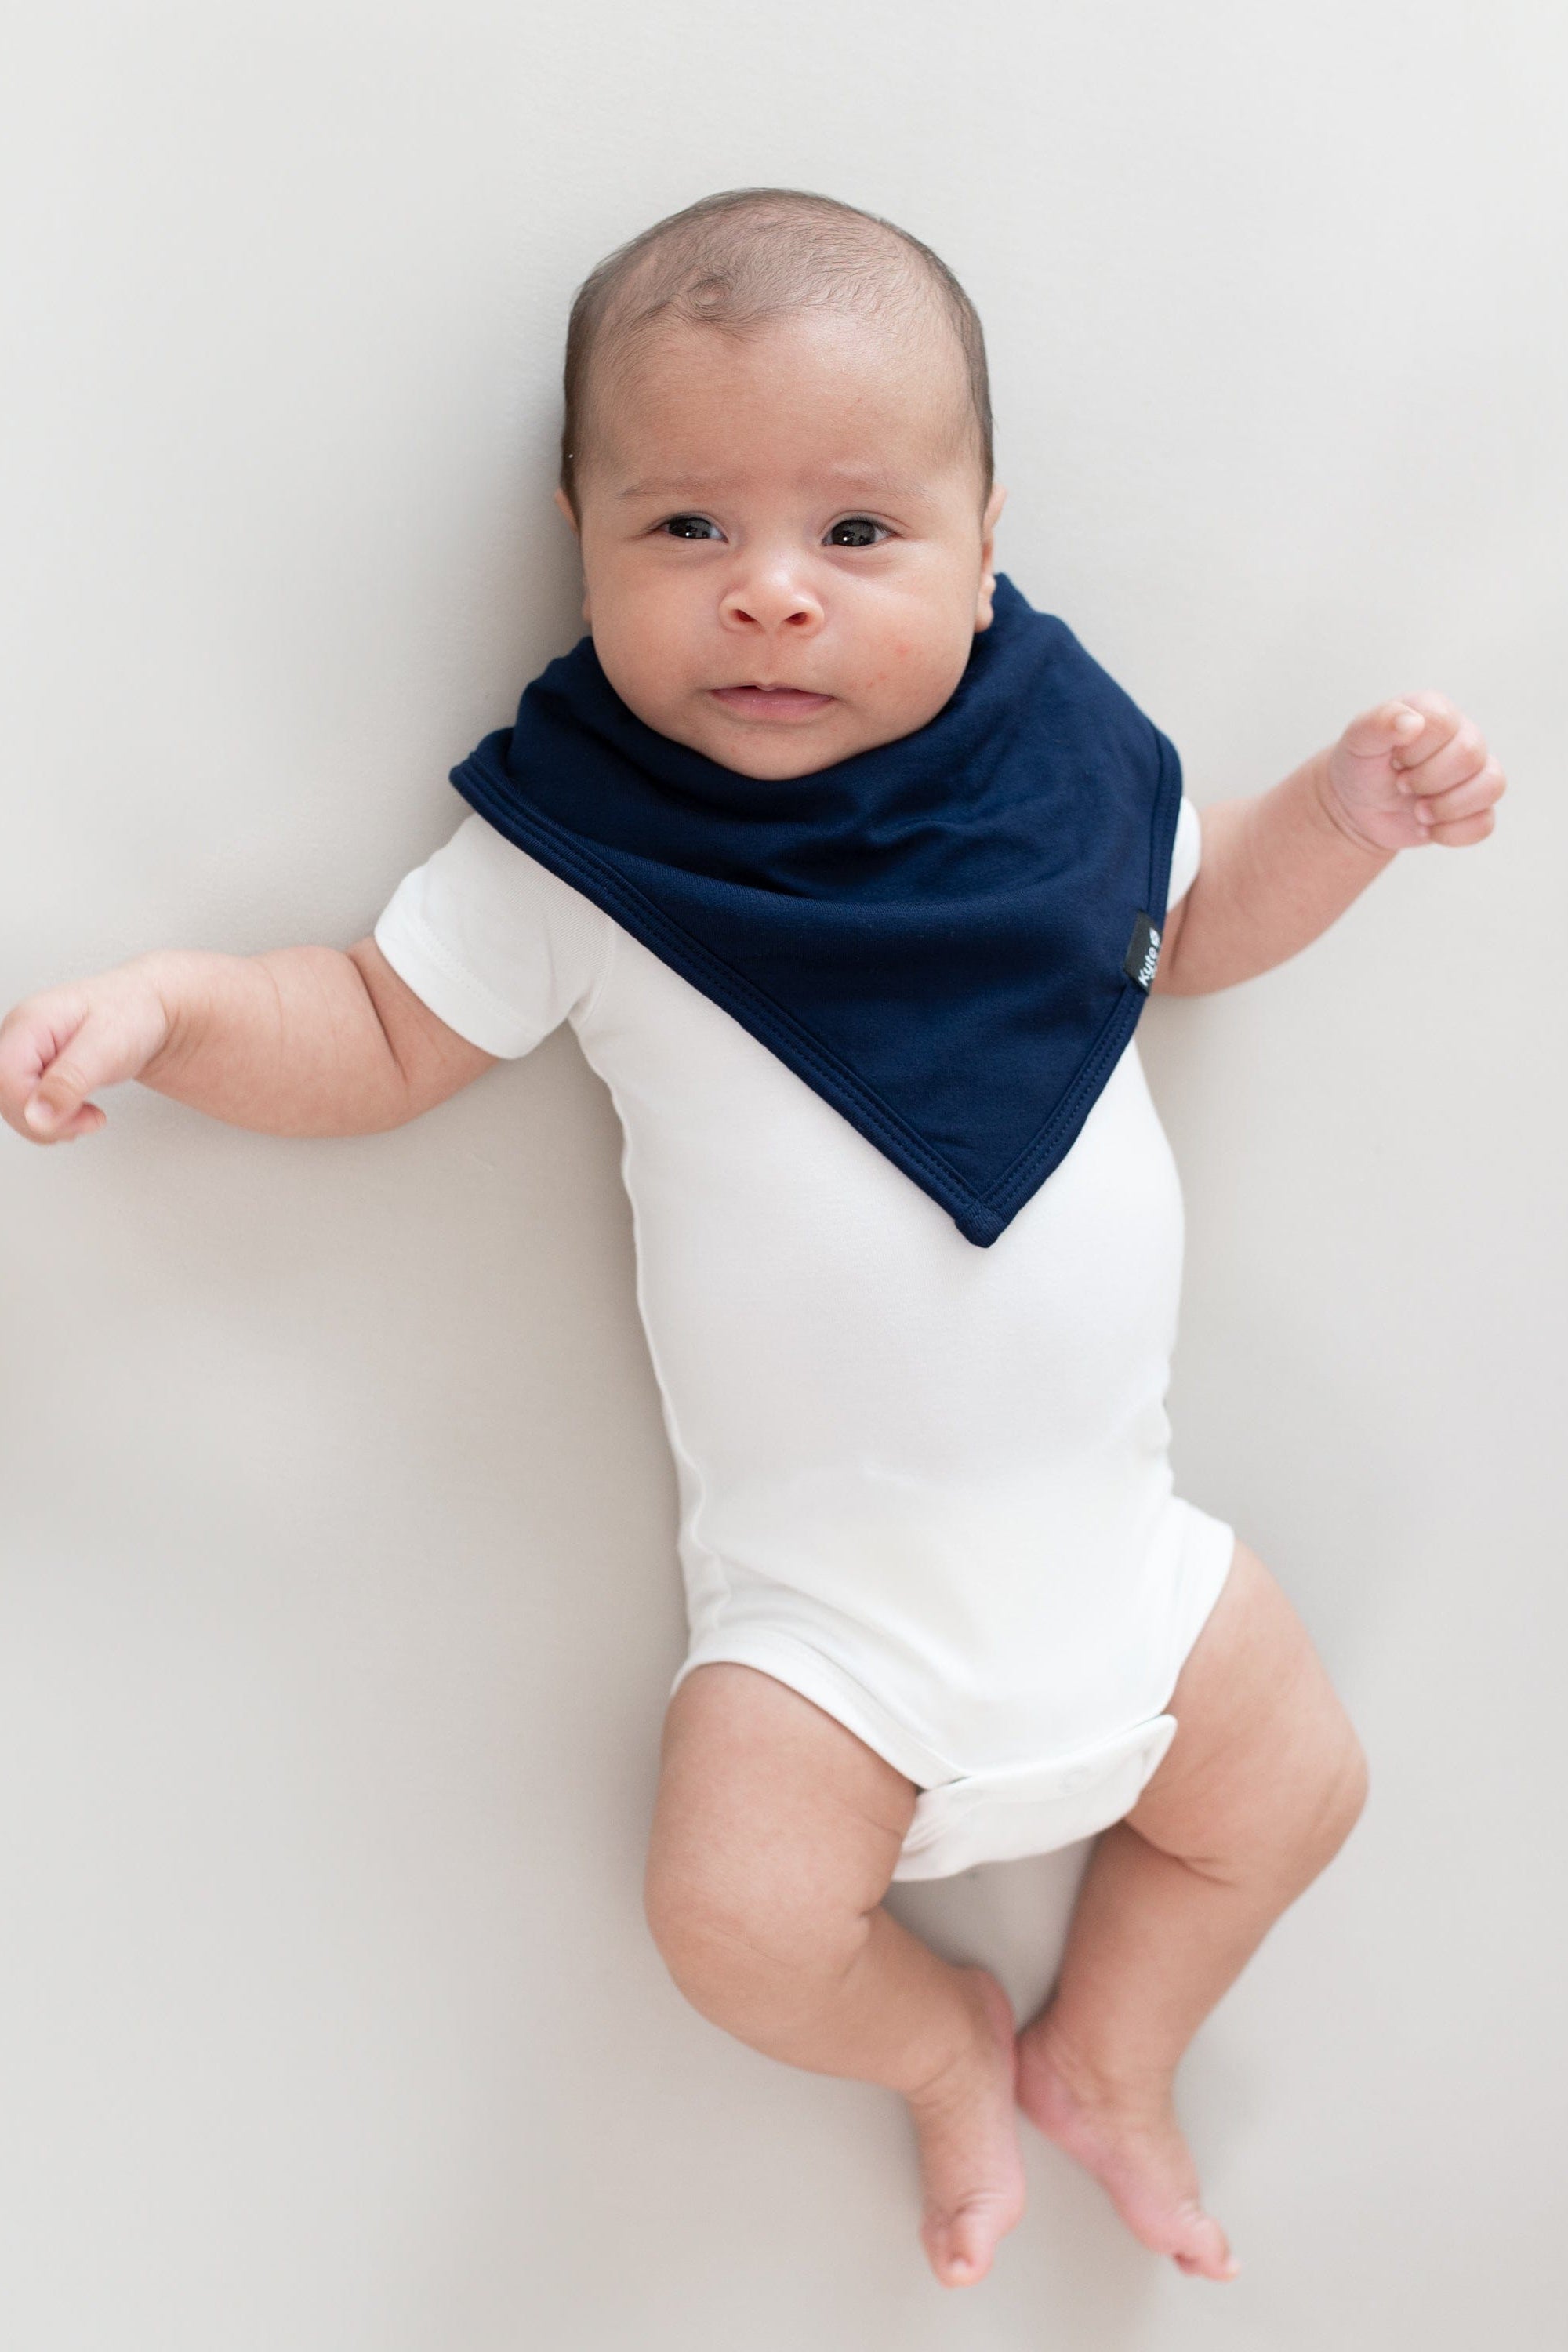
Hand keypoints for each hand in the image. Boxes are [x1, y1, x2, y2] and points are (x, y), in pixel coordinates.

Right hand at [0, 965, 174, 1143]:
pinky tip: (78, 1113)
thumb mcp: (107, 1047)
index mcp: (30, 1022)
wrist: (155, 1013)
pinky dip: (54, 1121)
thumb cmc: (135, 1015)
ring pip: (15, 1106)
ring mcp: (28, 1054)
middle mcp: (22, 1037)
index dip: (35, 1106)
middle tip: (89, 1119)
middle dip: (46, 1121)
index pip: (7, 1076)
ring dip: (50, 1125)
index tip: (80, 1115)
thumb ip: (69, 1081)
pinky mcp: (40, 1070)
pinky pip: (30, 1106)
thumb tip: (36, 1116)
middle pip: (6, 1096)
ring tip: (88, 1115)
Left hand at [1321, 692, 1505, 854]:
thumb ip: (1379, 722)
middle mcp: (1464, 737)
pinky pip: (1485, 823)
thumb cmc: (1361, 766)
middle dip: (1427, 780)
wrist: (1357, 808)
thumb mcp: (1358, 740)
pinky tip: (1427, 829)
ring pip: (1491, 786)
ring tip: (1417, 811)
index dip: (1416, 750)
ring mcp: (1475, 774)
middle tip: (1401, 785)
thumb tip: (1412, 722)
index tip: (1394, 760)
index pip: (1444, 724)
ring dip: (1446, 807)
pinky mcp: (1476, 808)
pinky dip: (1451, 832)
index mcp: (1437, 712)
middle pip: (1471, 756)